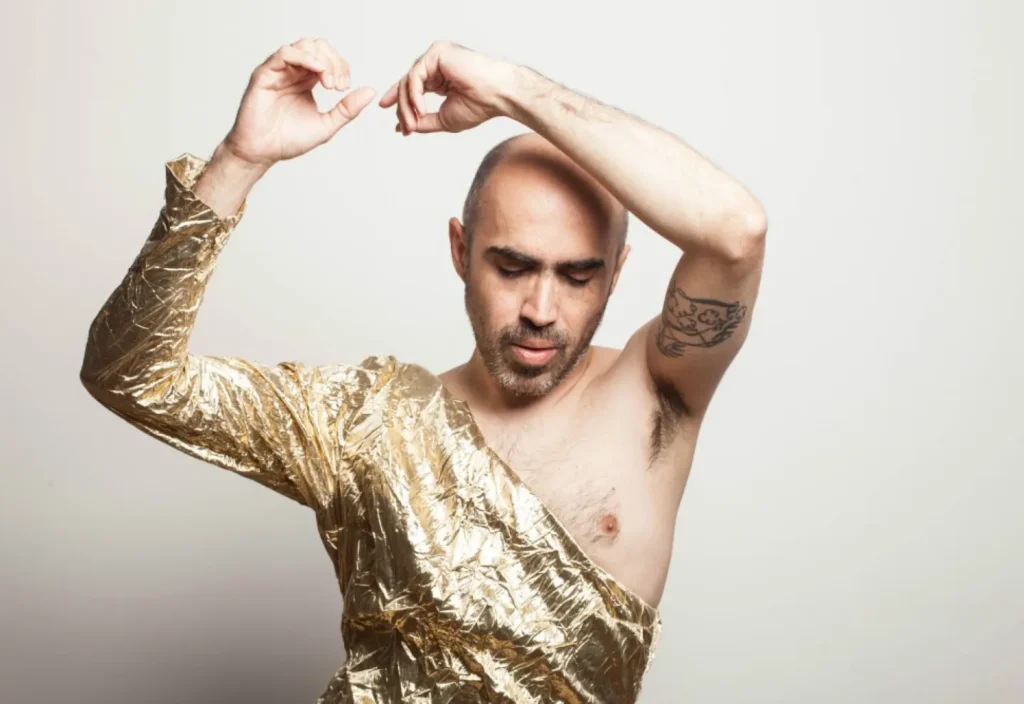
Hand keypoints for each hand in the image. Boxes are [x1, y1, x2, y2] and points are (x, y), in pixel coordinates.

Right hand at [222, 38, 375, 166]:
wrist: (263, 152)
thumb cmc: (289, 140)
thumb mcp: (327, 125)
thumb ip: (348, 109)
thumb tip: (371, 92)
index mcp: (307, 80)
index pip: (329, 59)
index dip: (341, 67)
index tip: (344, 88)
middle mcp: (293, 72)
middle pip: (319, 47)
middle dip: (334, 62)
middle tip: (338, 86)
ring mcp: (279, 71)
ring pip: (304, 46)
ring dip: (323, 59)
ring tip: (328, 82)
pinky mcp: (265, 73)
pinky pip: (286, 54)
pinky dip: (305, 58)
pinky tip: (317, 72)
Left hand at [379, 40, 519, 134]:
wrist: (498, 95)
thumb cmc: (480, 106)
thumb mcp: (444, 119)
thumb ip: (423, 122)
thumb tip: (402, 127)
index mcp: (439, 77)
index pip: (413, 87)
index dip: (401, 104)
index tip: (397, 124)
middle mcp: (436, 64)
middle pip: (407, 84)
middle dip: (402, 108)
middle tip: (405, 128)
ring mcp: (436, 56)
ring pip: (408, 81)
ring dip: (407, 105)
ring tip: (413, 124)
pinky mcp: (436, 52)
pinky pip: (415, 75)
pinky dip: (414, 95)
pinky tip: (420, 110)